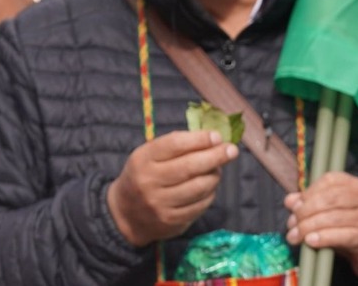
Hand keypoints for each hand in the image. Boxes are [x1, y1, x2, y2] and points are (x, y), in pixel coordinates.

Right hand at [106, 130, 238, 246]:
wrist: (124, 214)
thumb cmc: (145, 175)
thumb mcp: (150, 155)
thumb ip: (177, 144)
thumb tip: (214, 137)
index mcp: (143, 160)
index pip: (175, 145)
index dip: (200, 139)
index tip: (217, 136)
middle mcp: (149, 182)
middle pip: (190, 166)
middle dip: (216, 156)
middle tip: (232, 150)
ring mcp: (160, 204)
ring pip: (199, 187)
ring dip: (214, 175)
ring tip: (217, 169)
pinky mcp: (171, 221)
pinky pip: (200, 204)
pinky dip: (210, 193)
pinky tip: (209, 186)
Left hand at [285, 172, 357, 281]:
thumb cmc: (357, 227)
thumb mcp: (336, 212)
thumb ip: (313, 204)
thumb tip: (290, 200)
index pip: (330, 180)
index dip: (309, 192)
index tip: (295, 206)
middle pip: (329, 199)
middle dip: (305, 211)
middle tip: (292, 225)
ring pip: (333, 218)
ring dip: (309, 227)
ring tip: (296, 236)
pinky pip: (342, 235)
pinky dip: (323, 238)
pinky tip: (311, 241)